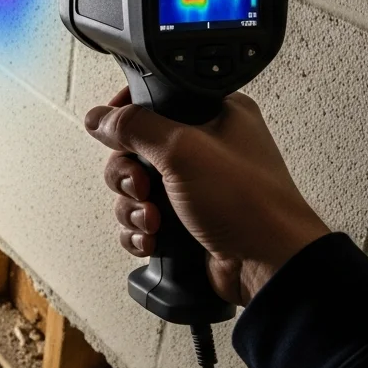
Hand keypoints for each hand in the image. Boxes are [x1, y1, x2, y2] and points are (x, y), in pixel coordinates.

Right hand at [84, 87, 329, 306]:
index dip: (129, 118)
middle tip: (144, 187)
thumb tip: (99, 117)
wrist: (268, 265)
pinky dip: (140, 232)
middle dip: (128, 176)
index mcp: (214, 115)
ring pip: (134, 190)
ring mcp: (194, 188)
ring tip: (154, 221)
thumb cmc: (247, 202)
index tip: (117, 135)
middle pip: (134, 151)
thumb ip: (134, 127)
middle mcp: (203, 149)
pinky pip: (142, 221)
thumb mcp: (183, 149)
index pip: (155, 102)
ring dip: (133, 208)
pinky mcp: (185, 222)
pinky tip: (153, 239)